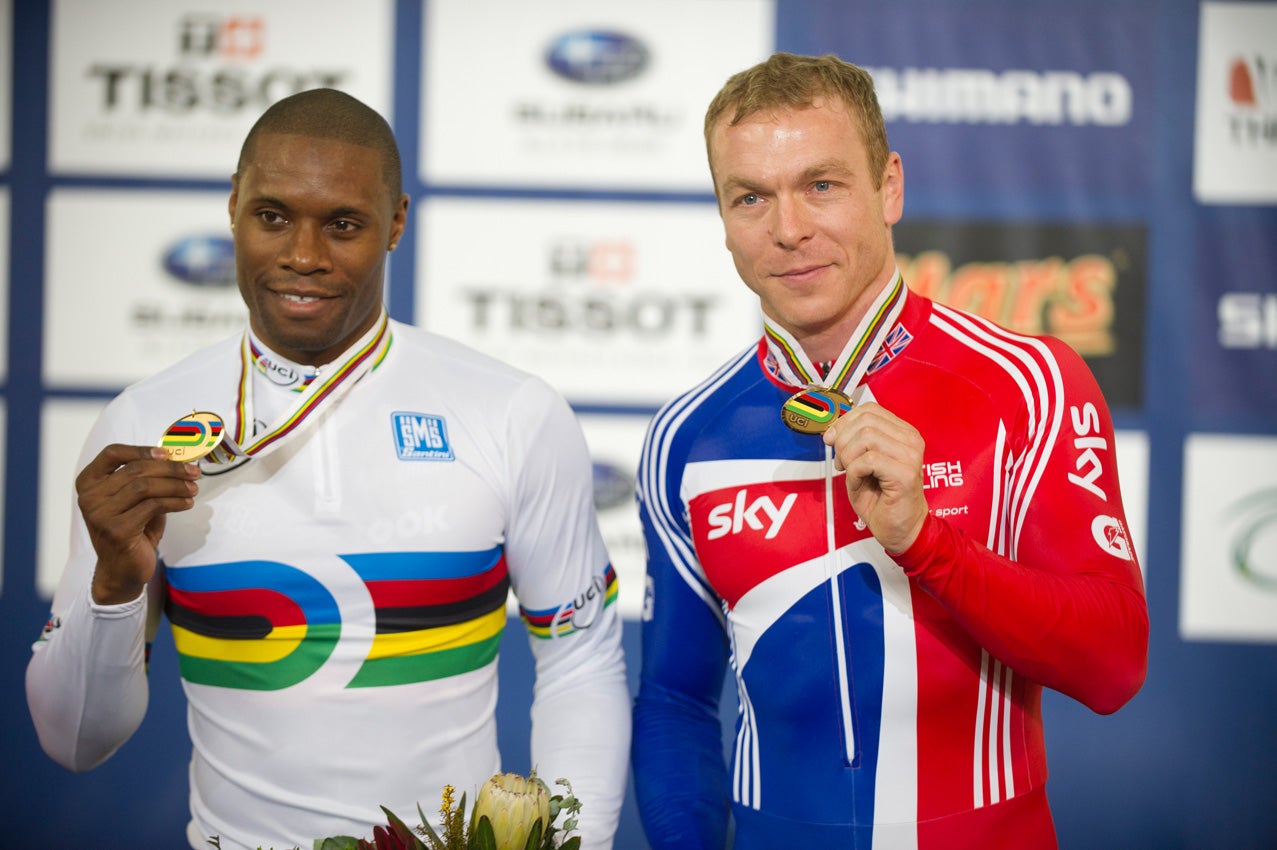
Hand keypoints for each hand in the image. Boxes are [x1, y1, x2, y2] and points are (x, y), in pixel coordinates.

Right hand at [76, 444, 200, 604]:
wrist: (122, 569)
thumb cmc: (131, 529)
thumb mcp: (136, 499)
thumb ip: (147, 478)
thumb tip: (177, 459)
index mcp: (89, 483)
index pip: (112, 453)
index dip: (142, 450)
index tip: (168, 454)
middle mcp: (89, 497)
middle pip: (135, 469)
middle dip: (170, 469)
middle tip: (194, 473)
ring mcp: (100, 514)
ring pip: (145, 486)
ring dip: (176, 485)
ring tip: (193, 489)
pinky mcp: (117, 530)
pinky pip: (153, 506)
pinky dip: (175, 502)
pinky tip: (187, 503)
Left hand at [821, 402, 928, 553]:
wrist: (899, 530)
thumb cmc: (880, 499)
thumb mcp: (861, 463)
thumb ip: (852, 442)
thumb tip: (831, 430)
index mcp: (903, 433)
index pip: (869, 410)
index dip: (844, 422)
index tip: (831, 440)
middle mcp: (911, 440)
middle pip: (866, 421)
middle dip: (843, 441)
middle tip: (841, 463)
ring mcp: (911, 456)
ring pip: (866, 437)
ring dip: (848, 457)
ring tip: (850, 474)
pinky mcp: (906, 474)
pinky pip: (868, 461)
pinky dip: (854, 473)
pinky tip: (859, 484)